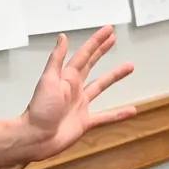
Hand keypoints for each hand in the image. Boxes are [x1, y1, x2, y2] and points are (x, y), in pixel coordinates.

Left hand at [18, 29, 135, 160]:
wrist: (36, 138)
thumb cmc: (40, 109)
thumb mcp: (48, 81)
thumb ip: (57, 60)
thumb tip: (63, 37)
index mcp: (66, 77)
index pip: (84, 55)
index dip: (96, 42)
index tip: (109, 31)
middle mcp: (74, 88)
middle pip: (91, 65)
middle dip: (102, 52)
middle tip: (114, 39)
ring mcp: (81, 105)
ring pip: (101, 87)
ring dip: (114, 76)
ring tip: (129, 66)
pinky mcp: (85, 122)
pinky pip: (106, 116)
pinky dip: (118, 114)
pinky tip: (132, 110)